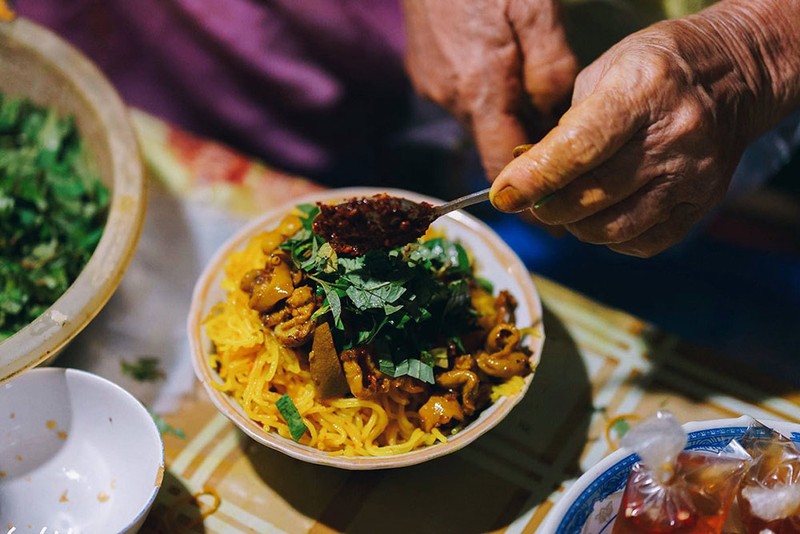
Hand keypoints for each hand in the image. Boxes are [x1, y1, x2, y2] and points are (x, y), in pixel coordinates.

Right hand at [401, 0, 577, 179]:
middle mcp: (450, 98)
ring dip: (504, 113)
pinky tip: (497, 62)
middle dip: (525, 141)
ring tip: (528, 81)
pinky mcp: (423, 72)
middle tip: (560, 123)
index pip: (502, 164)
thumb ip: (551, 70)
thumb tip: (554, 118)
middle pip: (492, 141)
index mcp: (479, 89)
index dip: (528, 190)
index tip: (553, 211)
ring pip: (478, 119)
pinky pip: (461, 98)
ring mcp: (431, 86)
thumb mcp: (537, 10)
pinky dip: (484, 95)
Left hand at [490, 0, 799, 256]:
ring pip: (613, 228)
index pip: (577, 149)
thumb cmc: (656, 67)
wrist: (735, 75)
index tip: (503, 195)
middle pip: (592, 197)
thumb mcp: (603, 71)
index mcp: (641, 93)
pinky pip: (642, 243)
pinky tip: (604, 216)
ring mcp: (692, 176)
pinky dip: (611, 238)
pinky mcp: (702, 204)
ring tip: (566, 207)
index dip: (533, 179)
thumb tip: (529, 175)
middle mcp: (673, 138)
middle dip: (547, 208)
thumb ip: (566, 126)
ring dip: (576, 226)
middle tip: (530, 201)